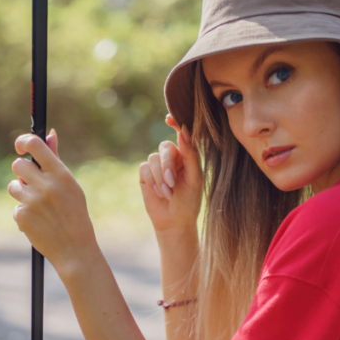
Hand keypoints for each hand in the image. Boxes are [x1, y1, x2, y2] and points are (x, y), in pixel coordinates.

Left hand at [9, 129, 96, 276]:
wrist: (75, 249)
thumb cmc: (75, 214)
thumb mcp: (70, 185)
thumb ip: (56, 160)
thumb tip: (50, 134)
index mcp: (60, 174)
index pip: (35, 144)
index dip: (23, 141)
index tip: (21, 146)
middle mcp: (45, 185)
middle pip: (18, 165)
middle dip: (23, 173)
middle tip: (33, 183)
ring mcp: (32, 201)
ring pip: (14, 186)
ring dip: (22, 193)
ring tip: (39, 206)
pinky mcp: (22, 216)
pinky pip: (16, 207)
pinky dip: (24, 213)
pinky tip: (39, 222)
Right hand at [139, 115, 202, 235]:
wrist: (174, 221)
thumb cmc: (189, 201)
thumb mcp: (195, 178)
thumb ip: (191, 155)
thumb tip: (185, 131)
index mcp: (187, 156)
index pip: (182, 135)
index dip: (176, 124)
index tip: (169, 119)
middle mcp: (172, 158)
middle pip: (165, 147)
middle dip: (167, 165)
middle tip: (172, 182)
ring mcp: (157, 166)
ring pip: (153, 158)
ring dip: (160, 177)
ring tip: (168, 192)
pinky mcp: (145, 175)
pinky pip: (144, 168)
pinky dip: (152, 181)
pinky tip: (159, 193)